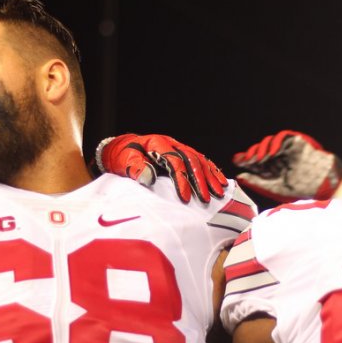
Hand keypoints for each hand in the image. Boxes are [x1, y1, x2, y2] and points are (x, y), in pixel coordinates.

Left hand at [96, 134, 227, 203]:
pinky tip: (220, 180)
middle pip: (191, 160)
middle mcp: (171, 144)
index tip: (186, 199)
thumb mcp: (124, 161)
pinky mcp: (181, 153)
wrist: (120, 148)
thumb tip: (150, 178)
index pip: (174, 162)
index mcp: (158, 144)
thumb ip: (136, 168)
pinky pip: (200, 160)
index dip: (181, 180)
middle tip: (206, 198)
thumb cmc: (122, 156)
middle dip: (200, 180)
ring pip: (199, 159)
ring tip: (219, 191)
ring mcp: (178, 147)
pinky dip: (211, 170)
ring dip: (210, 176)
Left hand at [232, 130, 341, 201]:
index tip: (237, 160)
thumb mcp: (274, 187)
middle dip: (252, 154)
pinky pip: (283, 137)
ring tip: (258, 158)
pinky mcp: (296, 142)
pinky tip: (271, 152)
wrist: (322, 184)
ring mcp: (288, 150)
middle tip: (247, 160)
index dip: (246, 160)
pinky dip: (275, 142)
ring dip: (262, 149)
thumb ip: (257, 181)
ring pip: (269, 143)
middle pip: (261, 151)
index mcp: (275, 169)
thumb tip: (240, 176)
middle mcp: (280, 158)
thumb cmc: (301, 188)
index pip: (257, 162)